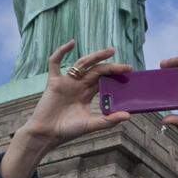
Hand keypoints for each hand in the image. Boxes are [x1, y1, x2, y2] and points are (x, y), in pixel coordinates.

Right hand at [1, 42, 131, 177]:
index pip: (104, 80)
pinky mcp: (54, 82)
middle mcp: (78, 85)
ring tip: (110, 51)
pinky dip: (61, 51)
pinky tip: (71, 43)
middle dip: (112, 66)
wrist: (47, 134)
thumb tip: (128, 115)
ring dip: (96, 56)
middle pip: (97, 70)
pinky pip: (55, 63)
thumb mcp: (91, 125)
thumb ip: (108, 120)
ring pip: (82, 64)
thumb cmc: (67, 131)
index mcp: (87, 94)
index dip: (115, 75)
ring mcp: (66, 82)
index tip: (129, 72)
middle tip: (127, 66)